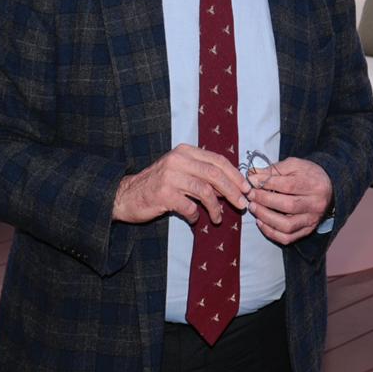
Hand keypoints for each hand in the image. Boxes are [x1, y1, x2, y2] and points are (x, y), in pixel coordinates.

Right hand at [112, 144, 249, 225]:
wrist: (126, 195)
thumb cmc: (157, 184)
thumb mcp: (179, 171)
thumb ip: (201, 174)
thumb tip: (230, 186)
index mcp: (184, 151)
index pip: (217, 160)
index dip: (235, 174)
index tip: (246, 187)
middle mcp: (178, 160)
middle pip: (215, 174)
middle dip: (232, 190)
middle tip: (242, 203)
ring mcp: (170, 176)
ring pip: (205, 191)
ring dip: (216, 207)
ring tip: (218, 218)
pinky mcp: (164, 194)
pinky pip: (189, 207)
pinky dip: (195, 215)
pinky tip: (194, 219)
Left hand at [245, 156, 332, 244]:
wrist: (328, 188)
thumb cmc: (307, 174)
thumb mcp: (294, 165)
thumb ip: (274, 169)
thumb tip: (253, 176)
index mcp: (313, 185)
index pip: (289, 185)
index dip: (268, 184)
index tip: (252, 180)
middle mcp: (315, 204)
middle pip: (288, 205)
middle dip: (265, 200)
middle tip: (251, 195)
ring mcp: (312, 220)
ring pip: (287, 225)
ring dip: (266, 218)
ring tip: (254, 207)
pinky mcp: (307, 231)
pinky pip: (288, 238)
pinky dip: (272, 233)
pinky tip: (261, 222)